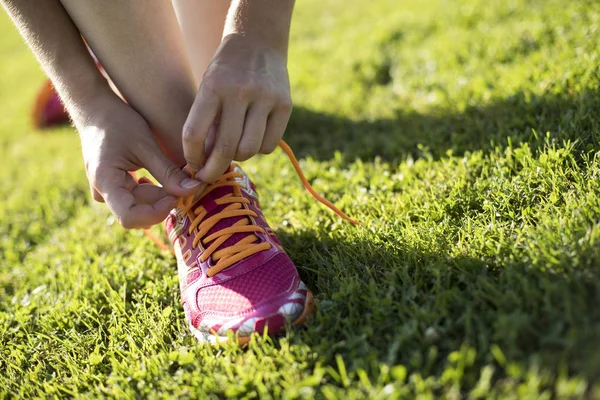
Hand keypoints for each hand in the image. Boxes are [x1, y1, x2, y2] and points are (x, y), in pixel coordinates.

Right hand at [78, 95, 203, 228]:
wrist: (95, 109)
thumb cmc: (118, 122)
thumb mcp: (145, 145)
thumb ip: (168, 172)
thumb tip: (193, 190)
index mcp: (105, 181)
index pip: (130, 218)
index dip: (155, 213)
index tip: (175, 197)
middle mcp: (102, 191)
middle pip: (139, 210)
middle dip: (163, 200)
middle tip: (186, 184)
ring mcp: (107, 191)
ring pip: (140, 204)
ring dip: (160, 195)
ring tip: (177, 177)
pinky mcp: (115, 187)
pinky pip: (136, 196)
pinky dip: (154, 190)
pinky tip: (163, 177)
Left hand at [182, 34, 292, 181]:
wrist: (257, 42)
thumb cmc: (225, 72)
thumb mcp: (207, 88)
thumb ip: (206, 122)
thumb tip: (204, 163)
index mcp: (213, 87)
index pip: (195, 133)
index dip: (192, 156)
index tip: (192, 166)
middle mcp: (240, 92)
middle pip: (225, 147)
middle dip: (213, 169)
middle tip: (208, 177)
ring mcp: (266, 98)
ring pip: (249, 149)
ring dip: (239, 157)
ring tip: (233, 150)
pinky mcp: (285, 105)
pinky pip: (269, 144)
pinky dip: (259, 149)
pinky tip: (253, 137)